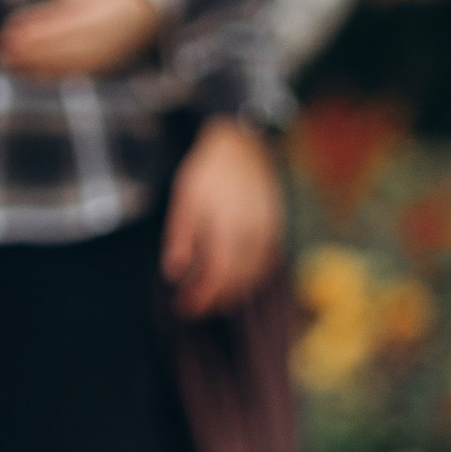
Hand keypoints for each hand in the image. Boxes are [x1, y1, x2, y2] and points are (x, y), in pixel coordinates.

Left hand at [0, 0, 165, 79]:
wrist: (154, 15)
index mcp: (102, 7)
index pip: (62, 16)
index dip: (35, 21)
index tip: (11, 24)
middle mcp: (103, 32)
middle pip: (61, 41)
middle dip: (30, 46)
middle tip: (1, 47)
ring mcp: (104, 52)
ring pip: (65, 60)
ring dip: (34, 63)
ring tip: (8, 62)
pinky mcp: (103, 67)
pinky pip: (74, 72)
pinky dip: (51, 75)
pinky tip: (29, 75)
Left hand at [161, 116, 285, 318]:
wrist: (242, 144)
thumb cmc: (209, 170)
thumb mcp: (185, 199)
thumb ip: (180, 237)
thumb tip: (173, 273)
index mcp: (228, 228)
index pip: (217, 277)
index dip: (201, 298)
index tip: (184, 307)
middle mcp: (253, 234)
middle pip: (236, 282)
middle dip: (213, 300)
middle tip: (192, 306)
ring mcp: (269, 232)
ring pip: (254, 276)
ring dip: (233, 292)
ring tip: (211, 297)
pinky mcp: (277, 228)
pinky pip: (267, 264)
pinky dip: (251, 278)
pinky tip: (236, 279)